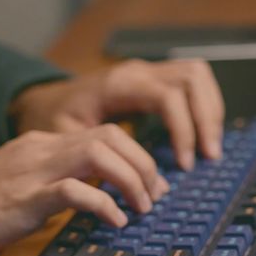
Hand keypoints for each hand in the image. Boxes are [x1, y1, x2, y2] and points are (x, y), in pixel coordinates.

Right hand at [0, 125, 167, 255]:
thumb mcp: (14, 189)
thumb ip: (48, 187)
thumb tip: (87, 201)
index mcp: (38, 145)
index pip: (102, 133)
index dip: (136, 155)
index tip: (151, 184)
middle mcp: (38, 150)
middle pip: (111, 135)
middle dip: (143, 163)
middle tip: (156, 196)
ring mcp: (30, 171)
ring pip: (99, 153)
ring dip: (131, 180)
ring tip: (142, 208)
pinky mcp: (21, 199)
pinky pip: (74, 191)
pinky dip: (103, 204)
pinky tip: (114, 223)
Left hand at [9, 59, 224, 170]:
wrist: (44, 100)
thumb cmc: (53, 120)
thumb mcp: (65, 138)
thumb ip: (96, 157)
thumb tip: (128, 185)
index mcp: (118, 84)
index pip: (168, 97)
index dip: (183, 130)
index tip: (183, 165)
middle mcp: (137, 71)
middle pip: (192, 79)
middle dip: (206, 119)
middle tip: (209, 156)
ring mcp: (147, 70)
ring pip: (198, 75)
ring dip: (210, 110)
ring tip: (210, 146)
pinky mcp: (154, 77)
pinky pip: (192, 80)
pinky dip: (205, 104)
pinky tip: (202, 132)